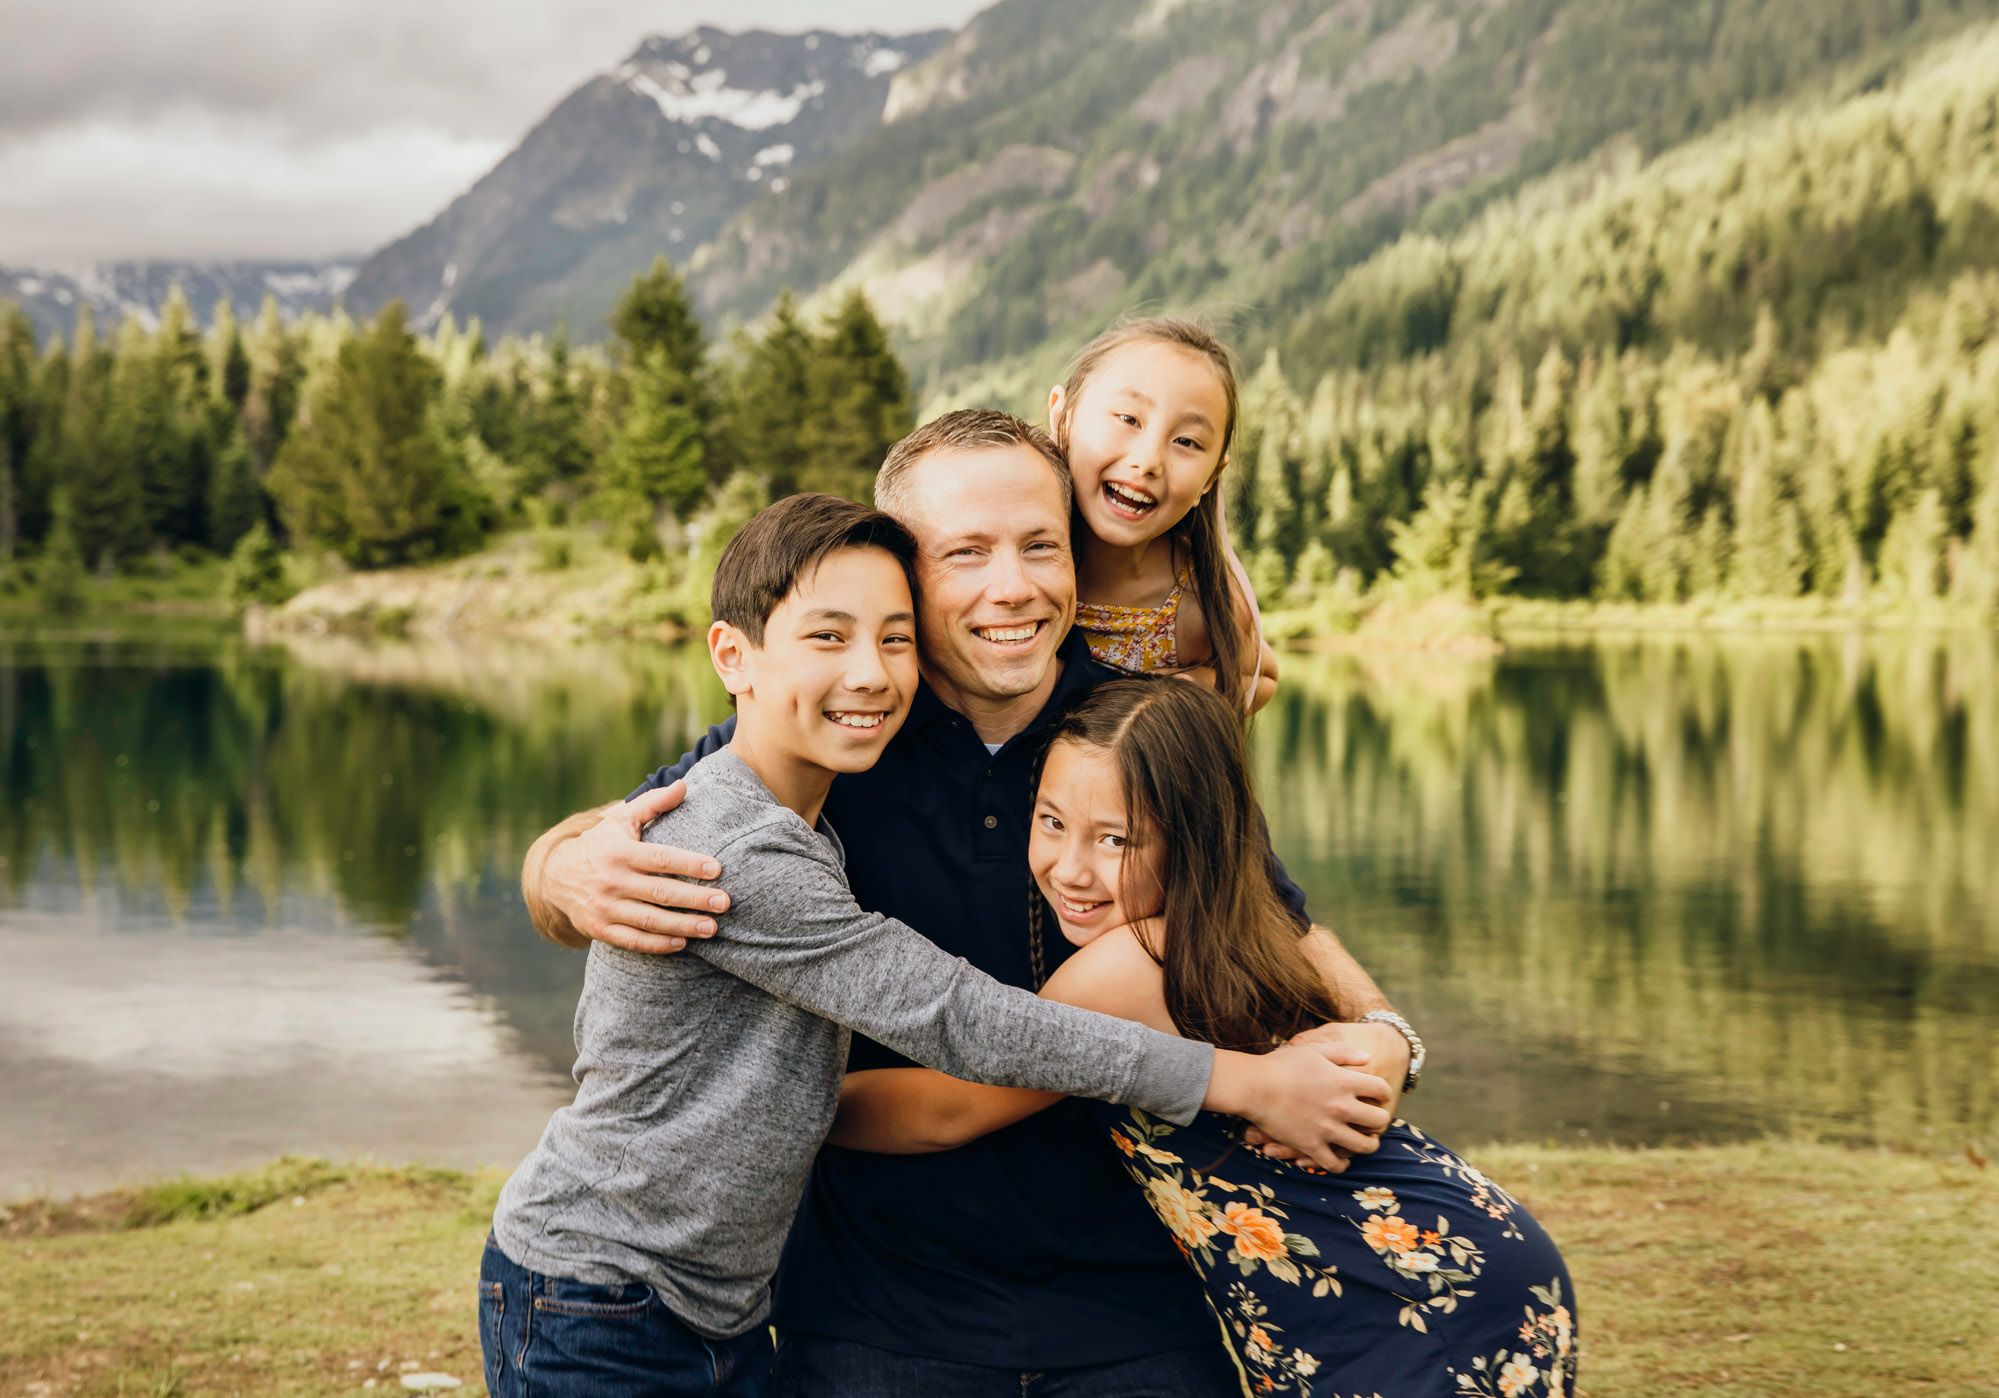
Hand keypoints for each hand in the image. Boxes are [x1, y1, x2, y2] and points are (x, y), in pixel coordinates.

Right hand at [536, 782, 729, 953]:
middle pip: (660, 892)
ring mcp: (605, 907)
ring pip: (650, 920)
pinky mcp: (600, 929)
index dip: (689, 864)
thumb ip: (653, 803)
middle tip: (724, 902)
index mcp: (620, 852)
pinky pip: (633, 941)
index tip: (717, 869)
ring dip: (683, 926)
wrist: (555, 875)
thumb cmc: (601, 843)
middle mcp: (612, 880)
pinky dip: (658, 944)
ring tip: (711, 927)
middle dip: (695, 899)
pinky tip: (682, 942)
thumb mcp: (621, 819)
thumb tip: (684, 786)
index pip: (660, 859)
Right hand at [1245, 1022, 1405, 1160]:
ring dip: (1368, 1145)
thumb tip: (1367, 1056)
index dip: (1382, 1092)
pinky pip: (1335, 1164)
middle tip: (1373, 1121)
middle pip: (1379, 1120)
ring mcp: (1328, 1129)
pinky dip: (1342, 1164)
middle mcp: (1341, 1107)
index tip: (1377, 1096)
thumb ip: (1343, 1052)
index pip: (1381, 1089)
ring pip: (1364, 1146)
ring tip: (1364, 1143)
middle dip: (1379, 1120)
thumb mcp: (1314, 1050)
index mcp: (1344, 1081)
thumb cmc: (1282, 1065)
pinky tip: (1341, 1159)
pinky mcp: (1311, 1146)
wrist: (1254, 1087)